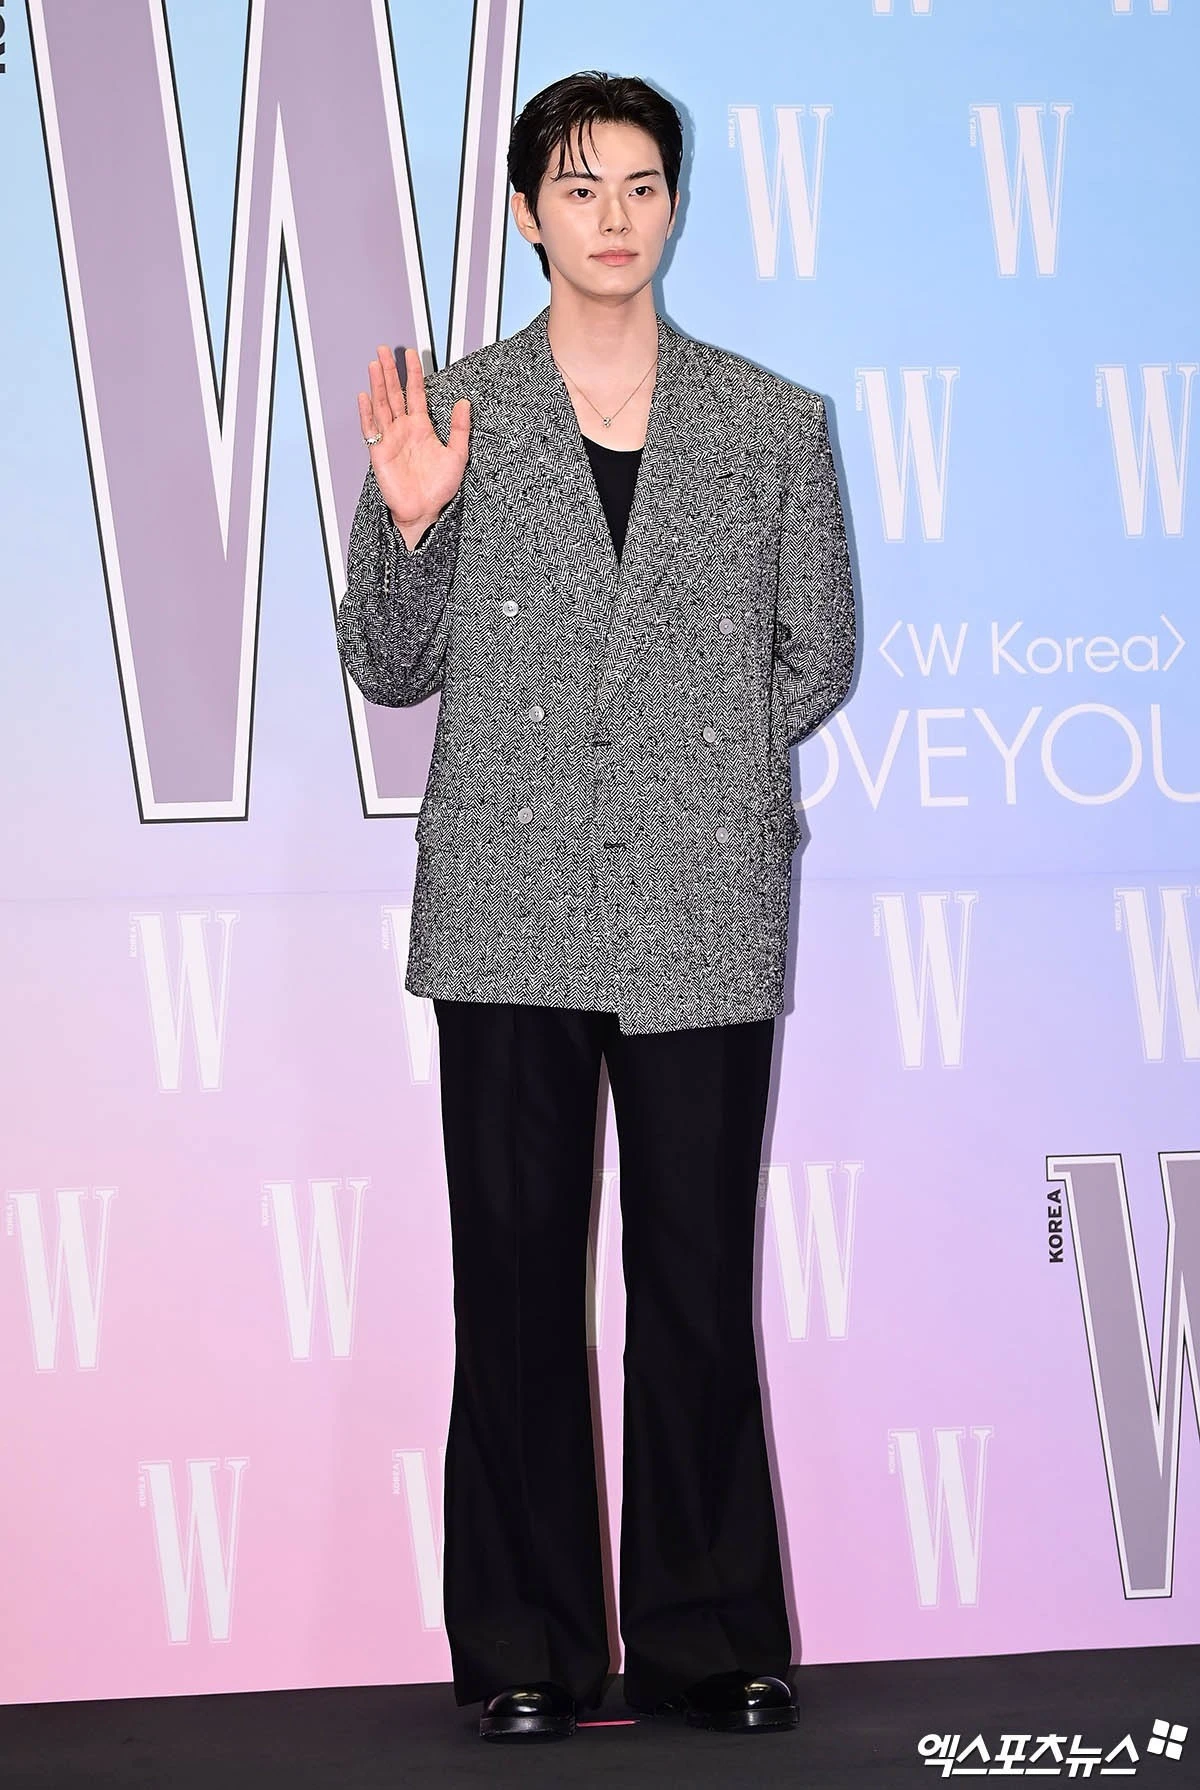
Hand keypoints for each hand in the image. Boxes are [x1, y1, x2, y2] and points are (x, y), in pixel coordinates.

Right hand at [357, 345, 470, 549]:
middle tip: (385, 350)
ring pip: (381, 405)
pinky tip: (364, 396)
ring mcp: (390, 439)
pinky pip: (371, 429)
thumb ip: (460, 429)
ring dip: (377, 385)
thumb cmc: (440, 488)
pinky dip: (366, 413)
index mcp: (422, 428)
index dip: (414, 374)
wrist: (424, 511)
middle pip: (395, 394)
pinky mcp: (379, 452)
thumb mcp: (458, 455)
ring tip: (375, 364)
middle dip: (390, 372)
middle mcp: (404, 429)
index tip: (411, 354)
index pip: (416, 394)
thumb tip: (463, 403)